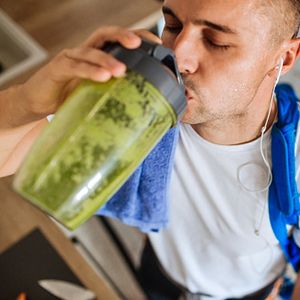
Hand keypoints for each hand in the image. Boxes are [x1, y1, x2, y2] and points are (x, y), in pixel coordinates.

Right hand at [18, 26, 160, 120]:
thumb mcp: (95, 93)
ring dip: (107, 59)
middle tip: (139, 44)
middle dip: (123, 35)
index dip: (135, 36)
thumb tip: (140, 106)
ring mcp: (70, 58)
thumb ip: (113, 92)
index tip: (155, 43)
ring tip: (121, 70)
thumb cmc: (69, 95)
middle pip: (105, 34)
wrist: (38, 101)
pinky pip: (74, 67)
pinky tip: (102, 77)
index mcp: (96, 56)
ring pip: (90, 51)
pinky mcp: (57, 69)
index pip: (117, 39)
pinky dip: (89, 71)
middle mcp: (84, 52)